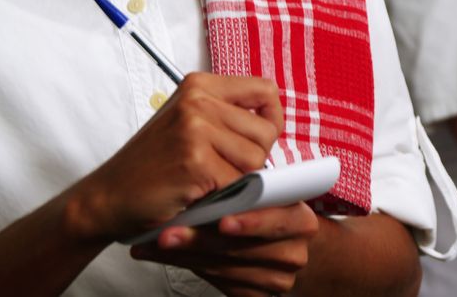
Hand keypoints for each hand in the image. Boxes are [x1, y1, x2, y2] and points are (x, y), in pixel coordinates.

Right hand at [63, 73, 283, 241]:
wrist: (107, 196)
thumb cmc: (152, 165)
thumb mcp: (188, 123)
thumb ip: (227, 116)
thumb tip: (275, 125)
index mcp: (200, 85)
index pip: (266, 90)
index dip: (272, 119)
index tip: (259, 140)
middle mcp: (198, 99)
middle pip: (266, 132)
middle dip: (253, 160)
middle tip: (219, 170)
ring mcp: (195, 128)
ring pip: (256, 160)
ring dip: (238, 181)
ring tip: (206, 181)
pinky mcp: (195, 160)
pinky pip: (239, 184)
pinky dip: (224, 199)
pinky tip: (197, 194)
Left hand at [131, 202, 319, 296]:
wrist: (272, 245)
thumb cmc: (258, 211)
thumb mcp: (259, 195)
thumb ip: (243, 190)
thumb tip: (209, 172)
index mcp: (300, 218)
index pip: (279, 218)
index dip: (252, 222)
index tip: (223, 221)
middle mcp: (294, 251)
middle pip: (243, 249)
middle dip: (201, 240)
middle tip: (168, 233)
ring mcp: (278, 278)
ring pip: (224, 268)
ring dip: (184, 255)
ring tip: (155, 243)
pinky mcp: (258, 295)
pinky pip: (219, 284)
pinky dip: (187, 267)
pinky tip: (165, 255)